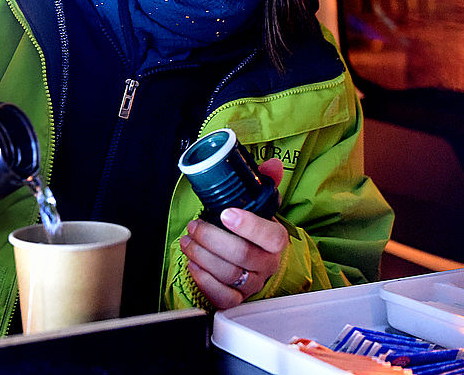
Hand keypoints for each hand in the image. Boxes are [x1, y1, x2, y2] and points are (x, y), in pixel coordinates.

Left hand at [179, 158, 286, 308]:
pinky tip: (193, 263)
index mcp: (276, 241)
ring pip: (227, 274)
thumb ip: (266, 181)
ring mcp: (253, 283)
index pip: (270, 237)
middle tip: (194, 225)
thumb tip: (273, 163)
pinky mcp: (237, 299)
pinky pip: (222, 297)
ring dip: (201, 255)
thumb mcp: (261, 204)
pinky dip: (203, 280)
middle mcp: (267, 264)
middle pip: (242, 255)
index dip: (248, 226)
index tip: (226, 213)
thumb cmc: (254, 231)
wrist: (254, 260)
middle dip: (211, 238)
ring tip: (187, 240)